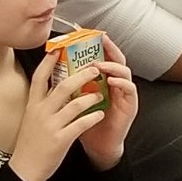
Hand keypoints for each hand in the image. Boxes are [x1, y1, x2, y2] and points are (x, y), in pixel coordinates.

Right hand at [8, 55, 107, 180]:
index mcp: (33, 105)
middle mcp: (41, 112)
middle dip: (80, 75)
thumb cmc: (31, 142)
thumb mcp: (32, 118)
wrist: (25, 169)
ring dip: (90, 97)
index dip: (48, 62)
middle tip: (94, 68)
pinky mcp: (61, 139)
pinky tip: (100, 114)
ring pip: (74, 105)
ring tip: (99, 94)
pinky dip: (93, 118)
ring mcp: (51, 126)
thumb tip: (55, 85)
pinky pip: (81, 124)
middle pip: (62, 87)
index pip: (39, 78)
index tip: (57, 50)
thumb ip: (42, 102)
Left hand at [79, 36, 137, 170]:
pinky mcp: (130, 105)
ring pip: (124, 71)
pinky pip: (129, 89)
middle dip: (109, 47)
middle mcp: (115, 83)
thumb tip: (51, 66)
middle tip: (100, 39)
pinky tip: (112, 81)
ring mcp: (124, 93)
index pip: (101, 56)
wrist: (96, 146)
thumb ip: (68, 84)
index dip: (95, 45)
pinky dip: (121, 83)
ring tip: (100, 64)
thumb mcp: (74, 100)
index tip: (86, 34)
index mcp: (101, 80)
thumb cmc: (85, 123)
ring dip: (112, 65)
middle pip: (116, 59)